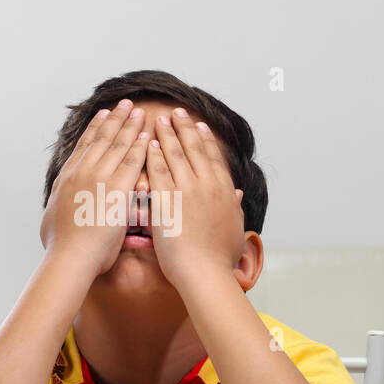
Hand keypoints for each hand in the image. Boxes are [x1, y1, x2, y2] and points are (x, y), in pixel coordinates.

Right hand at [40, 99, 149, 275]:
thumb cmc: (61, 247)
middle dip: (115, 119)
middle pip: (101, 138)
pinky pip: (131, 162)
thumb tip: (57, 208)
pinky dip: (140, 146)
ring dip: (129, 126)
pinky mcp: (117, 189)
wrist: (69, 257)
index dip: (95, 128)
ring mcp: (99, 178)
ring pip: (117, 145)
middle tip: (124, 104)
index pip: (85, 146)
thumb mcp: (52, 220)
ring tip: (138, 111)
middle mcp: (82, 172)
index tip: (103, 115)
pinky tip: (148, 135)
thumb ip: (60, 207)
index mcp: (67, 177)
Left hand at [145, 107, 245, 287]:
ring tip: (159, 119)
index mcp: (224, 191)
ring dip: (166, 134)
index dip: (206, 139)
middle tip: (177, 111)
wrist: (205, 272)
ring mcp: (187, 190)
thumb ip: (234, 207)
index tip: (200, 125)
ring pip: (175, 154)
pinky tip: (146, 142)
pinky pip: (158, 171)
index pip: (213, 157)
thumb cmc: (220, 258)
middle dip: (185, 127)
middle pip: (194, 149)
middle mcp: (207, 185)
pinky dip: (152, 155)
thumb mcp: (235, 227)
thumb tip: (238, 194)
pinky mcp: (167, 200)